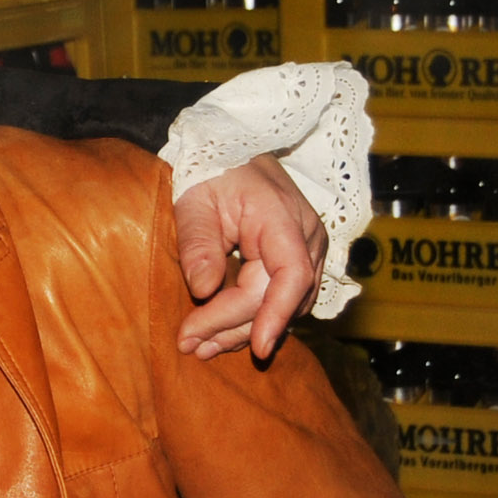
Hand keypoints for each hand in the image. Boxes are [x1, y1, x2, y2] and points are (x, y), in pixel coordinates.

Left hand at [174, 151, 326, 360]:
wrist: (232, 149)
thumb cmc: (212, 170)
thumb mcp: (194, 200)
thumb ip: (197, 244)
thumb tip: (203, 290)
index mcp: (282, 217)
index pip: (292, 275)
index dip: (276, 315)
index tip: (257, 348)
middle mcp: (306, 237)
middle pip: (280, 298)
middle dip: (236, 327)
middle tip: (191, 346)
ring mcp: (307, 250)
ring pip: (284, 305)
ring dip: (243, 330)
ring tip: (200, 347)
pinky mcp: (296, 260)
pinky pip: (281, 298)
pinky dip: (251, 318)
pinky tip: (219, 333)